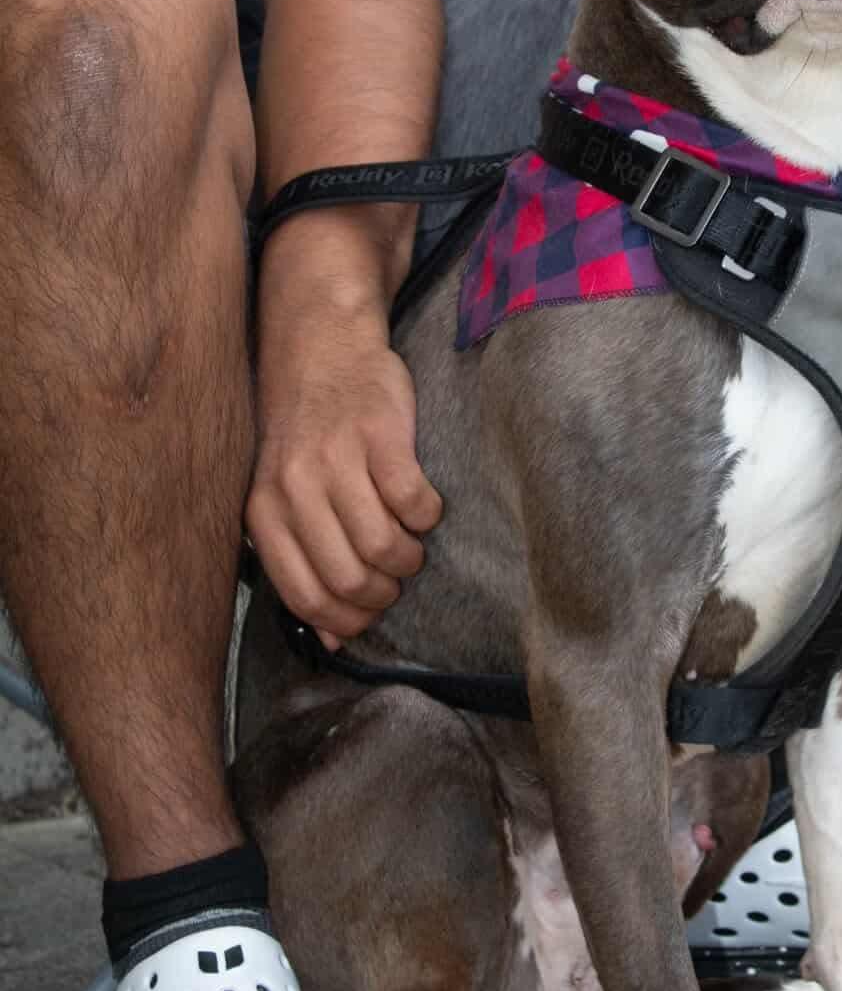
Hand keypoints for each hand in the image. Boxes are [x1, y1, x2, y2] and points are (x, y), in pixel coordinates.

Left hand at [247, 303, 442, 646]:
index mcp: (265, 512)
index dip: (346, 619)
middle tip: (396, 578)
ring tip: (411, 545)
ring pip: (383, 546)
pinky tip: (422, 505)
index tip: (369, 614)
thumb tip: (334, 642)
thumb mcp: (284, 496)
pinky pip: (413, 502)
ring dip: (409, 558)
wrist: (321, 347)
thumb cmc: (307, 434)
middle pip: (349, 577)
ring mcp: (337, 459)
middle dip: (384, 593)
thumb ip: (302, 562)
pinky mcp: (380, 434)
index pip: (305, 595)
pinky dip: (427, 516)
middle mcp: (295, 488)